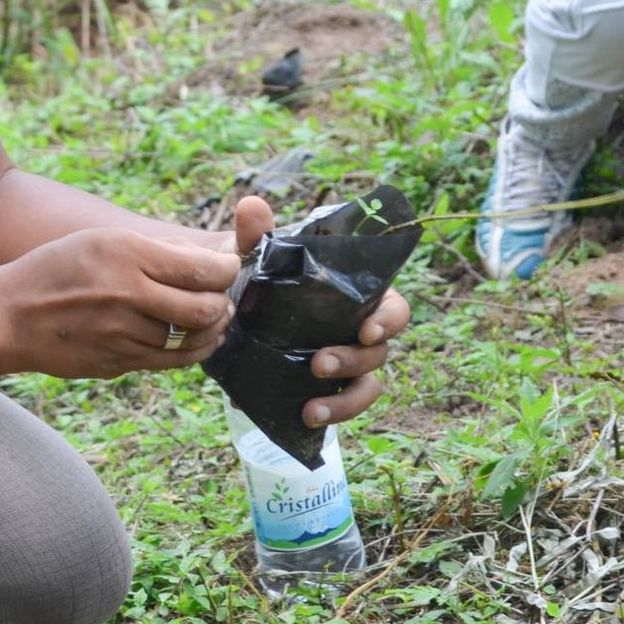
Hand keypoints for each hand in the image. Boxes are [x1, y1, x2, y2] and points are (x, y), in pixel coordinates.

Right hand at [0, 227, 239, 379]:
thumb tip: (211, 262)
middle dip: (223, 302)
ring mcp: (122, 333)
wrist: (11, 315)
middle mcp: (126, 294)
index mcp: (124, 253)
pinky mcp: (119, 362)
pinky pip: (171, 361)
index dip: (226, 270)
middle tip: (223, 295)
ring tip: (213, 316)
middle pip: (204, 308)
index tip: (228, 267)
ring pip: (192, 340)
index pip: (201, 268)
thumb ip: (158, 250)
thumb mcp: (103, 240)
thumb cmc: (59, 268)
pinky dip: (194, 350)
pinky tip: (196, 339)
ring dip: (212, 329)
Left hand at [230, 195, 409, 428]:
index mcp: (357, 296)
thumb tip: (252, 205)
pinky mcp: (324, 386)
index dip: (388, 320)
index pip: (393, 307)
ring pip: (366, 386)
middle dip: (353, 361)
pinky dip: (328, 413)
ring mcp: (344, 362)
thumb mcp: (255, 256)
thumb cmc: (258, 276)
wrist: (230, 309)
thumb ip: (257, 234)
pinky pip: (340, 404)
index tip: (366, 329)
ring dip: (345, 400)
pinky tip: (300, 418)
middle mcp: (357, 331)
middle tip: (318, 364)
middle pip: (379, 352)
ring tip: (312, 408)